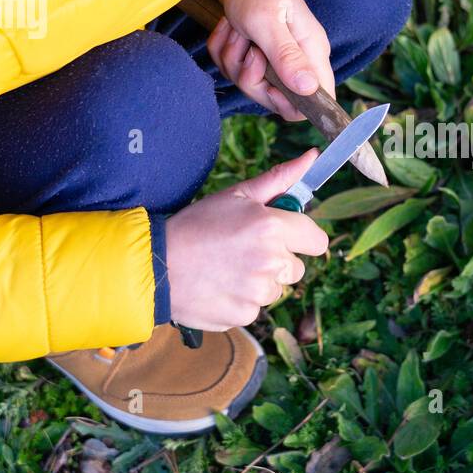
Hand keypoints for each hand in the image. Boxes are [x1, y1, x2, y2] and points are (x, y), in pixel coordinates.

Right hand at [164, 150, 329, 329]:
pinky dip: (242, 299)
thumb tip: (311, 158)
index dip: (302, 238)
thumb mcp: (236, 196)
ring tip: (227, 268)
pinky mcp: (245, 315)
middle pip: (297, 267)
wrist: (156, 264)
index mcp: (272, 227)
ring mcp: (258, 291)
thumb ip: (278, 180)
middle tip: (244, 251)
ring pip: (276, 289)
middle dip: (278, 260)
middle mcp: (270, 260)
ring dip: (259, 281)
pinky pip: (256, 307)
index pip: (317, 241)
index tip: (285, 237)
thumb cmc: (195, 225)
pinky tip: (220, 286)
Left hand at [207, 0, 334, 120]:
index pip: (319, 101)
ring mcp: (276, 60)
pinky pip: (233, 70)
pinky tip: (231, 29)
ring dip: (233, 58)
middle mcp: (298, 61)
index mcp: (311, 53)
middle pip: (275, 99)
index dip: (294, 105)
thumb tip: (310, 90)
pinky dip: (224, 50)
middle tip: (248, 47)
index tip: (270, 87)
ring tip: (238, 30)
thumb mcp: (268, 22)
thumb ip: (287, 57)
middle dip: (250, 77)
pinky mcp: (256, 56)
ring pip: (249, 84)